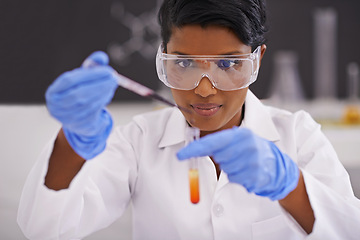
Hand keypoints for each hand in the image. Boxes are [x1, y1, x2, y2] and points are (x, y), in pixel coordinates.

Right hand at [45, 51, 117, 159]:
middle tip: (114, 78)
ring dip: (103, 93)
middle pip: (79, 94)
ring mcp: (67, 118)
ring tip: (112, 84)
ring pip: (88, 104)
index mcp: (53, 92)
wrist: (78, 119)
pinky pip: (94, 112)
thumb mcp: (82, 79)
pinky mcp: (80, 126)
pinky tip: (108, 93)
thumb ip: (91, 66)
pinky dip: (103, 101)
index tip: (106, 70)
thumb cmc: (78, 94)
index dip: (88, 75)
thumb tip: (101, 57)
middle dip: (99, 85)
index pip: (69, 81)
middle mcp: (57, 107)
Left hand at [177, 127, 299, 199]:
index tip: (180, 155)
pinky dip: (237, 177)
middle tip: (234, 155)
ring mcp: (252, 162)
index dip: (194, 149)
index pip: (211, 142)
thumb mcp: (238, 139)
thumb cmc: (251, 149)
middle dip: (222, 158)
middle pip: (219, 157)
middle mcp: (247, 146)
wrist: (277, 163)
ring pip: (226, 169)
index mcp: (240, 134)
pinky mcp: (255, 176)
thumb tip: (194, 148)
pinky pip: (235, 179)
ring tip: (243, 163)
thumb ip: (219, 142)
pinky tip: (247, 171)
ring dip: (230, 169)